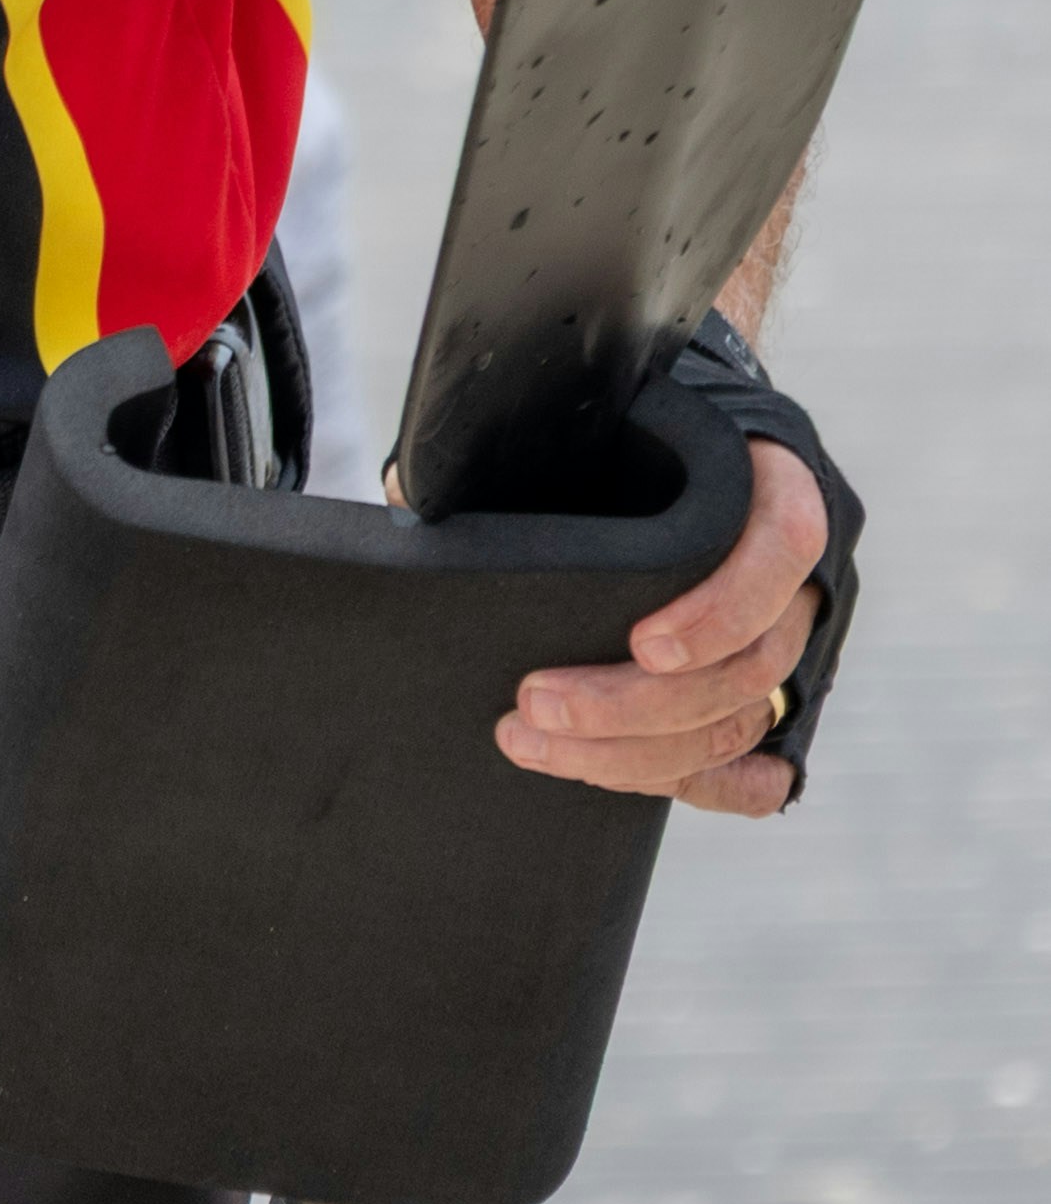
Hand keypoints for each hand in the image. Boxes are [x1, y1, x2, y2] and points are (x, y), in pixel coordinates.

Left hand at [496, 438, 827, 817]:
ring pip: (740, 719)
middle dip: (636, 704)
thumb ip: (524, 450)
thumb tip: (409, 501)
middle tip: (533, 706)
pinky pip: (760, 760)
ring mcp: (789, 638)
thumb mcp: (580, 418)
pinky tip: (653, 785)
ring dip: (636, 750)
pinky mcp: (767, 694)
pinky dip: (710, 784)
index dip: (721, 609)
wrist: (659, 433)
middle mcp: (794, 569)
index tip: (644, 645)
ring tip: (533, 741)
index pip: (784, 547)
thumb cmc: (612, 425)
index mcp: (770, 480)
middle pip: (751, 663)